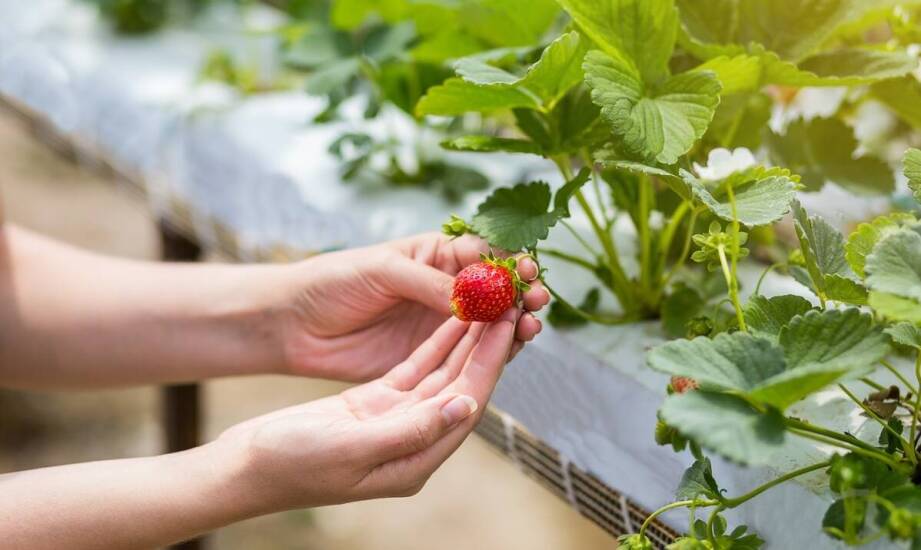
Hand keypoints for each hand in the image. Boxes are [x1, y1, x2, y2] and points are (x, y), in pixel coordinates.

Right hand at [218, 311, 516, 509]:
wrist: (245, 466)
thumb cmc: (291, 464)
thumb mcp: (352, 448)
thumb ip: (411, 429)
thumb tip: (465, 406)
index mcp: (415, 460)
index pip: (467, 403)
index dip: (490, 362)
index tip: (509, 324)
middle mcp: (413, 440)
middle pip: (462, 385)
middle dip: (486, 345)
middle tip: (509, 303)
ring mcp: (395, 420)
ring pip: (442, 373)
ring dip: (464, 339)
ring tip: (488, 302)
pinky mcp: (375, 403)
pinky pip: (415, 368)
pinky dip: (434, 342)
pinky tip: (451, 317)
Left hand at [278, 233, 548, 380]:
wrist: (294, 324)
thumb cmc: (333, 282)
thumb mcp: (381, 271)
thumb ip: (428, 284)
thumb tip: (475, 298)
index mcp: (435, 255)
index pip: (485, 254)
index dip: (510, 262)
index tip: (528, 272)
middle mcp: (445, 288)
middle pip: (497, 290)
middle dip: (522, 294)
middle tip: (537, 301)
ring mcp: (441, 324)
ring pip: (490, 324)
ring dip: (515, 323)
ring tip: (530, 326)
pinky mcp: (431, 356)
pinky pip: (470, 354)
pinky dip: (494, 351)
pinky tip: (510, 347)